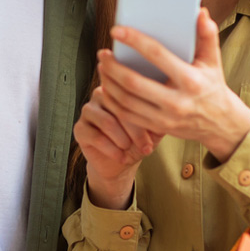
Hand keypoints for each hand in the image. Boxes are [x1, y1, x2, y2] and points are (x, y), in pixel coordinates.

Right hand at [74, 86, 160, 209]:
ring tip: (130, 149)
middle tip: (146, 146)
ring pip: (107, 121)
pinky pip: (95, 136)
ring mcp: (88, 110)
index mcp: (120, 88)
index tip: (156, 133)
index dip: (146, 114)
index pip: (132, 93)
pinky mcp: (79, 128)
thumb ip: (160, 115)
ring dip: (122, 139)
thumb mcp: (154, 128)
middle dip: (135, 131)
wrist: (120, 162)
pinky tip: (121, 156)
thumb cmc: (137, 140)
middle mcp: (102, 94)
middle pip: (119, 107)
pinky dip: (111, 149)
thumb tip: (170, 108)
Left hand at [98, 8, 249, 161]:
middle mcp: (177, 101)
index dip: (134, 41)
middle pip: (134, 83)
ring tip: (103, 67)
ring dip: (109, 83)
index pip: (157, 55)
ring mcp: (165, 118)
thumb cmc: (212, 86)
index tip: (117, 30)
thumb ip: (207, 35)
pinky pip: (126, 116)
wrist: (220, 124)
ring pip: (126, 101)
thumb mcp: (213, 61)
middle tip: (103, 53)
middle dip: (113, 67)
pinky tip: (107, 87)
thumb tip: (200, 12)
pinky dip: (112, 101)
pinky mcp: (157, 128)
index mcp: (190, 80)